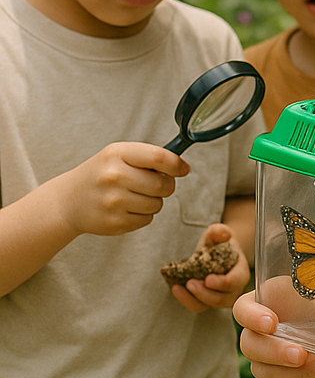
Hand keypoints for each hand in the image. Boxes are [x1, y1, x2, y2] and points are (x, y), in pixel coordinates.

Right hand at [55, 142, 188, 238]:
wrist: (68, 201)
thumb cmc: (100, 174)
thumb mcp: (118, 155)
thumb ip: (149, 156)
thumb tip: (182, 167)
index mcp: (117, 154)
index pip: (159, 157)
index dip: (177, 165)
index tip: (183, 169)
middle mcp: (114, 177)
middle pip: (163, 184)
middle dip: (166, 185)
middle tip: (153, 183)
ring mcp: (113, 202)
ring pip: (158, 204)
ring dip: (153, 201)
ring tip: (134, 195)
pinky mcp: (115, 223)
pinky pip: (147, 219)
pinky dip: (143, 214)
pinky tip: (126, 208)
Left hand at [171, 223, 250, 312]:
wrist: (219, 251)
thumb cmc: (221, 243)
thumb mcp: (220, 233)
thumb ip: (220, 231)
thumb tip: (221, 233)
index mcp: (241, 272)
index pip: (235, 281)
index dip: (222, 282)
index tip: (208, 279)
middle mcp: (233, 289)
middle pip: (221, 299)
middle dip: (204, 294)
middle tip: (190, 283)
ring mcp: (221, 297)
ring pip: (208, 305)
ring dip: (193, 299)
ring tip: (179, 287)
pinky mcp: (208, 301)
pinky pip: (198, 305)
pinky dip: (186, 300)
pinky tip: (176, 288)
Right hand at [234, 291, 314, 377]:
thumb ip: (314, 285)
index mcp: (263, 301)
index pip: (242, 308)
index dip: (252, 317)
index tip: (273, 323)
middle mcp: (256, 329)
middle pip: (249, 343)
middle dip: (275, 351)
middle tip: (300, 354)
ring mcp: (261, 354)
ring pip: (261, 368)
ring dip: (290, 370)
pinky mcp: (271, 374)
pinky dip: (301, 377)